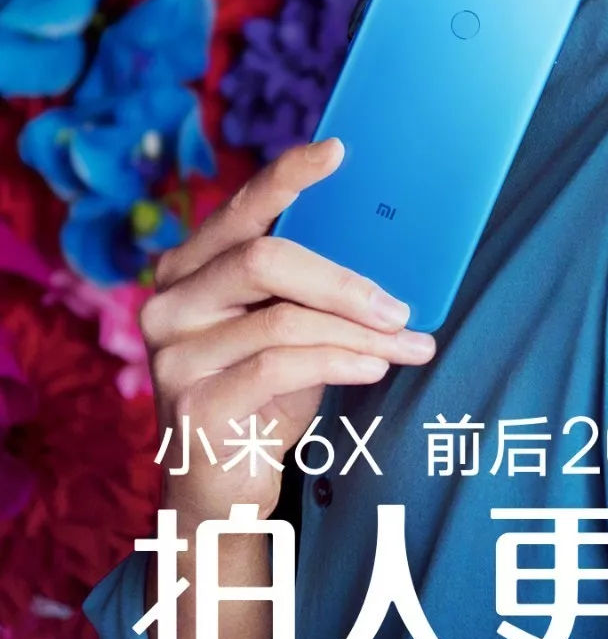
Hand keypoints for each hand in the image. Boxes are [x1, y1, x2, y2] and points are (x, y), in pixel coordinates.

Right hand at [138, 137, 434, 527]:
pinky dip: (340, 361)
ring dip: (358, 331)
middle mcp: (169, 303)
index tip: (338, 151)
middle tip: (399, 305)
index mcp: (190, 268)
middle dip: (344, 280)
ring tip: (406, 344)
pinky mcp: (194, 405)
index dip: (288, 176)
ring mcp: (174, 355)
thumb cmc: (263, 395)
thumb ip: (309, 289)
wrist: (221, 487)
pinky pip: (281, 366)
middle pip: (264, 259)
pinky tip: (374, 367)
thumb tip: (390, 257)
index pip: (242, 209)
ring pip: (283, 318)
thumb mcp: (286, 330)